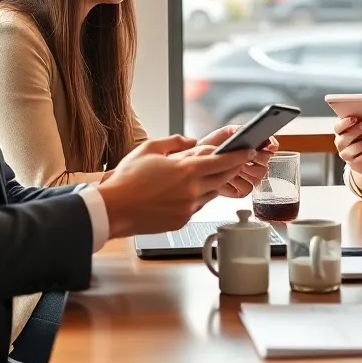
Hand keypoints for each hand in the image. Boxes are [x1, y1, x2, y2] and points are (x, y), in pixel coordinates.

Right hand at [99, 135, 253, 238]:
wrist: (114, 209)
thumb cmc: (127, 179)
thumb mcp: (149, 149)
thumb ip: (174, 141)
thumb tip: (190, 141)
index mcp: (186, 170)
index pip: (222, 161)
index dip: (238, 155)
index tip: (247, 151)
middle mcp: (192, 190)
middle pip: (223, 178)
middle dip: (232, 168)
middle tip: (236, 161)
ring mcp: (188, 208)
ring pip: (211, 193)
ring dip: (214, 183)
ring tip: (208, 175)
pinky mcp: (182, 220)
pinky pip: (197, 206)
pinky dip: (198, 197)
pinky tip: (187, 191)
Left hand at [195, 127, 278, 197]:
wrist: (197, 160)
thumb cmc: (212, 146)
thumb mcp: (225, 134)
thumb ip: (238, 131)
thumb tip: (248, 134)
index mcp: (253, 148)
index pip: (270, 147)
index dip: (271, 146)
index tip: (269, 147)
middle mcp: (254, 163)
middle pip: (265, 164)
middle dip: (256, 160)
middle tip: (244, 157)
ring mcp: (248, 177)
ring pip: (258, 177)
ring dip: (247, 172)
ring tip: (235, 166)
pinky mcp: (240, 190)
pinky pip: (247, 189)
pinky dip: (238, 183)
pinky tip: (230, 177)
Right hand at [333, 116, 361, 165]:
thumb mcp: (358, 127)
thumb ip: (360, 120)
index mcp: (339, 132)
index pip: (338, 127)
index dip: (345, 123)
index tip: (354, 118)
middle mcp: (340, 143)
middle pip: (345, 137)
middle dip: (357, 130)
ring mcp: (346, 154)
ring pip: (356, 147)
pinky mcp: (354, 162)